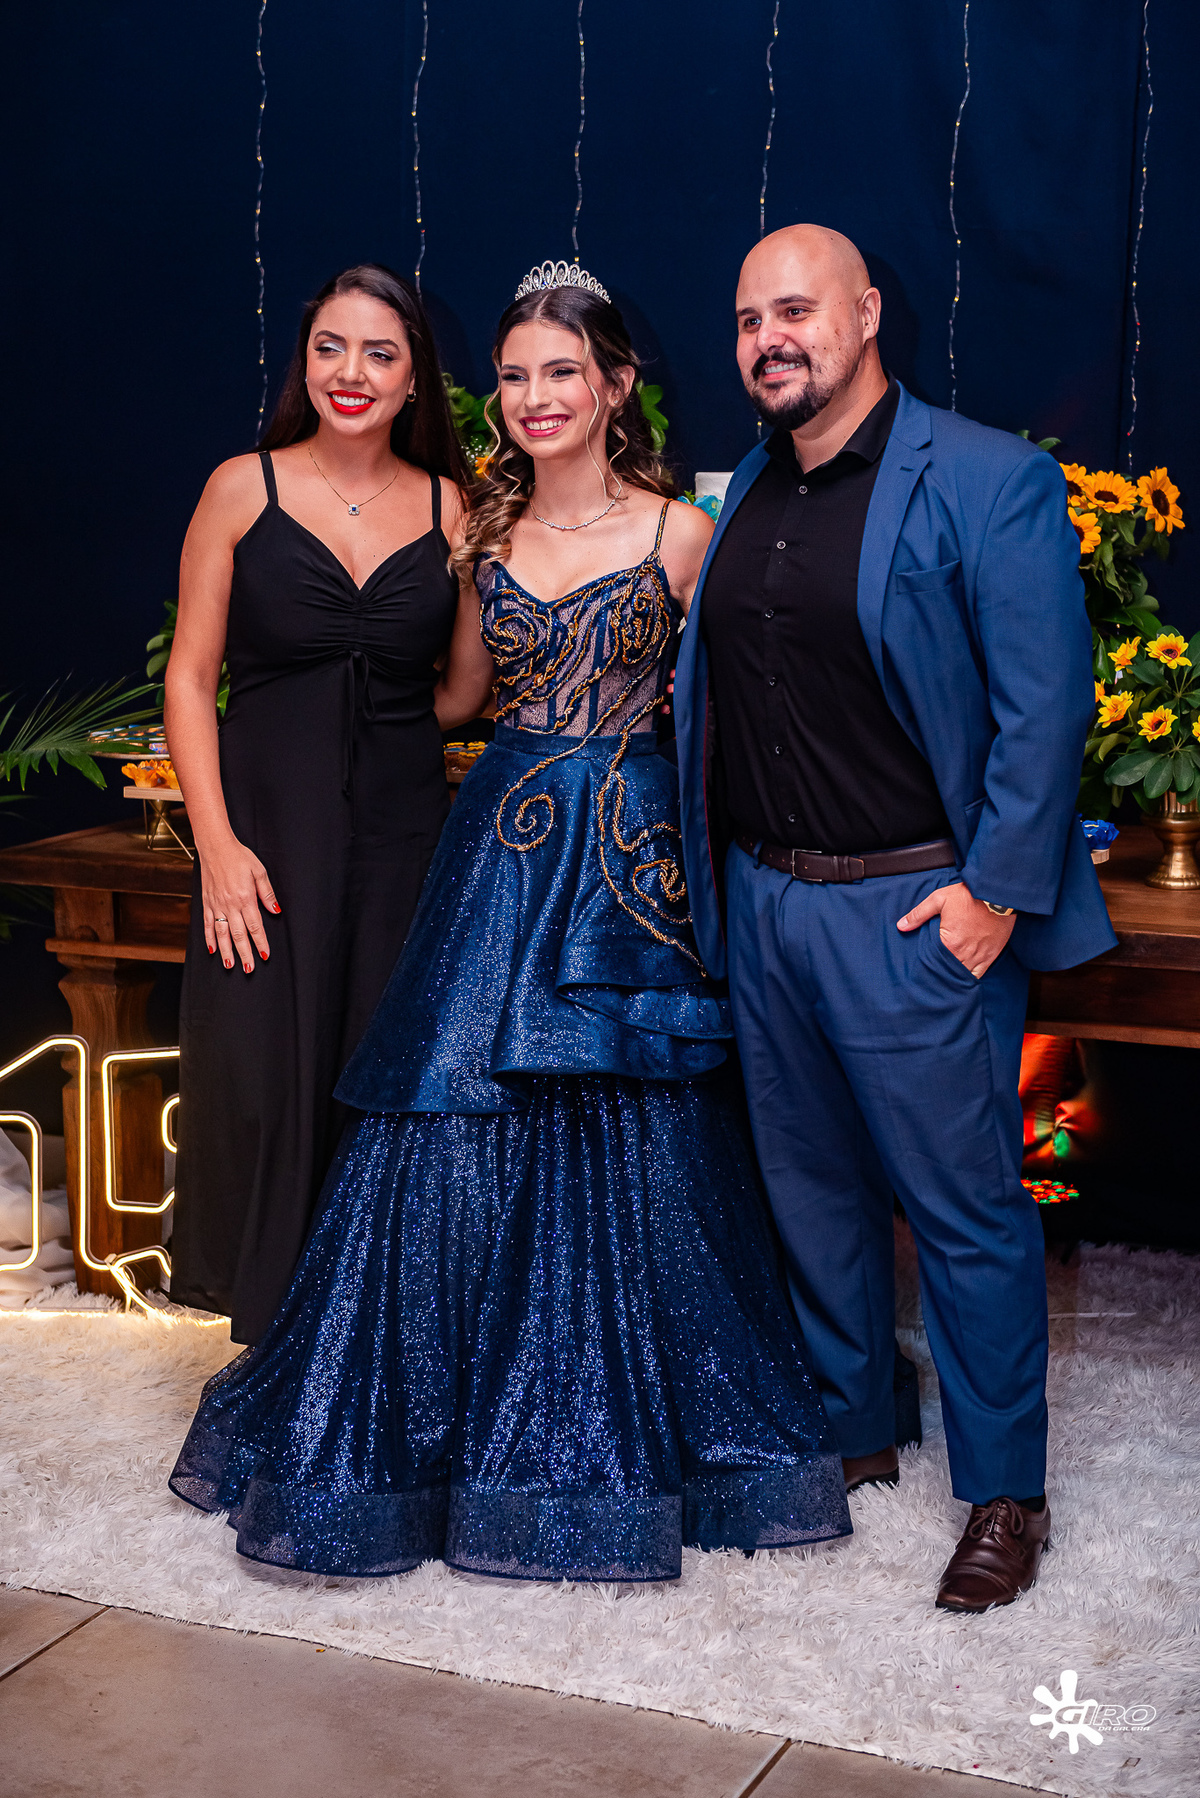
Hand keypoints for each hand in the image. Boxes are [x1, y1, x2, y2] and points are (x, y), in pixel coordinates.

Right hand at [199, 834, 279, 971]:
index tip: (265, 955)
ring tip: (230, 965)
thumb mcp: (259, 871)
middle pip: (238, 934)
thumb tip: (275, 909)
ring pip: (222, 933)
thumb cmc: (239, 856)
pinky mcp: (206, 902)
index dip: (260, 942)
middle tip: (249, 968)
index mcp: (245, 898)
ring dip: (226, 951)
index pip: (255, 926)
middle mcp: (230, 904)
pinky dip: (209, 938)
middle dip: (245, 953)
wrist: (215, 846)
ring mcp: (216, 905)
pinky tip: (213, 949)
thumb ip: (267, 892)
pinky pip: (207, 924)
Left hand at [896, 881, 1013, 978]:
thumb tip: (901, 926)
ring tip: (943, 979)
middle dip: (938, 974)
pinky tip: (961, 978)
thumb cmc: (967, 896)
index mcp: (948, 942)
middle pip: (947, 971)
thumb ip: (919, 914)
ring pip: (961, 976)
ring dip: (952, 977)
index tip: (919, 970)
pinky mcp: (990, 956)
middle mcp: (963, 954)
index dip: (925, 966)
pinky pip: (978, 975)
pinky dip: (969, 978)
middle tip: (928, 979)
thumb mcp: (939, 899)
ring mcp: (978, 957)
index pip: (932, 962)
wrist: (997, 895)